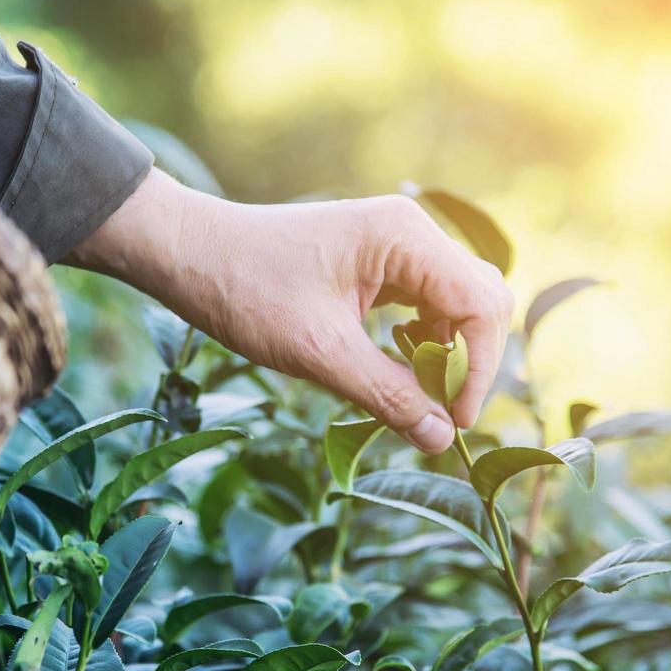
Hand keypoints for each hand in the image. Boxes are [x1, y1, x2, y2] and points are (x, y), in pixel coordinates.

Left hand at [63, 169, 513, 454]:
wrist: (189, 255)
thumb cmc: (245, 291)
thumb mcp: (318, 352)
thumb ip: (386, 395)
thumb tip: (441, 439)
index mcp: (403, 237)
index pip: (481, 304)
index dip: (478, 368)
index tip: (452, 421)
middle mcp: (409, 232)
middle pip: (479, 301)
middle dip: (469, 362)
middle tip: (438, 416)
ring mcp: (394, 244)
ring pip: (455, 305)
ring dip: (445, 355)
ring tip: (414, 400)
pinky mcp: (377, 262)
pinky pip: (424, 304)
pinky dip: (421, 343)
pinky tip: (396, 372)